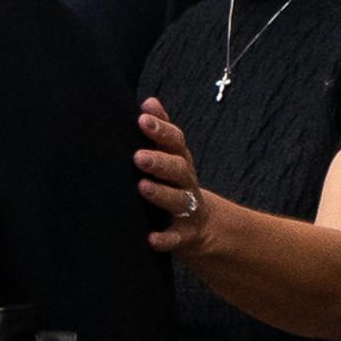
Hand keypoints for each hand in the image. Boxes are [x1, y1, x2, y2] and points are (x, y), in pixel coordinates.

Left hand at [135, 97, 208, 253]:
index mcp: (180, 161)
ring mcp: (187, 210)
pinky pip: (175, 239)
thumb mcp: (172, 157)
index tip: (143, 119)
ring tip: (142, 187)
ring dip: (161, 194)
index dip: (161, 129)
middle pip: (177, 169)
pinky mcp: (184, 236)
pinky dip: (165, 239)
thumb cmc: (176, 185)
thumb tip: (149, 101)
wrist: (202, 227)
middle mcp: (186, 183)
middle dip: (160, 162)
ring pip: (177, 200)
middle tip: (138, 157)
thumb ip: (161, 131)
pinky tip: (151, 239)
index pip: (175, 141)